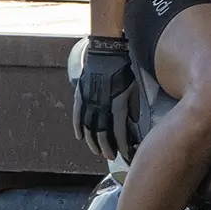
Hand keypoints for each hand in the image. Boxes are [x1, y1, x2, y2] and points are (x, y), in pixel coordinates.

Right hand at [72, 34, 139, 160]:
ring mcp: (88, 101)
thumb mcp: (133, 87)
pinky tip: (80, 137)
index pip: (119, 130)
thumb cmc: (123, 70)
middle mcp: (101, 105)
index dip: (122, 144)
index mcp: (117, 103)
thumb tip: (133, 123)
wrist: (106, 52)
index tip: (125, 153)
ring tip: (96, 151)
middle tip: (111, 156)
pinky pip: (77, 115)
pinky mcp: (80, 95)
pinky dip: (78, 127)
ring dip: (92, 142)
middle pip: (102, 133)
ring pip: (88, 127)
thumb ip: (132, 107)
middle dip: (106, 147)